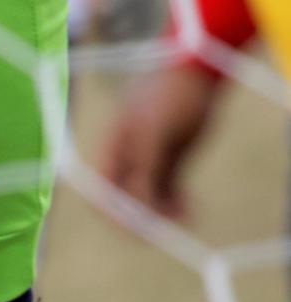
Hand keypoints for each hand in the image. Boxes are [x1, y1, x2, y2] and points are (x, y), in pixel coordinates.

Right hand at [97, 62, 220, 221]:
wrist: (200, 71)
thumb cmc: (170, 96)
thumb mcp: (155, 134)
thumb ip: (143, 171)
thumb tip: (137, 207)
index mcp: (111, 150)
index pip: (100, 194)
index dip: (114, 216)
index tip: (137, 231)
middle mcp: (126, 158)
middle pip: (124, 200)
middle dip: (142, 218)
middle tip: (165, 230)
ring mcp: (149, 158)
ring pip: (150, 198)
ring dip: (164, 212)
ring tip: (186, 215)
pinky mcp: (172, 159)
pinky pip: (169, 189)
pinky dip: (177, 202)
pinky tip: (190, 207)